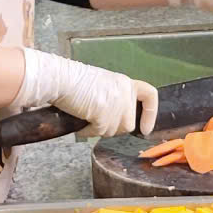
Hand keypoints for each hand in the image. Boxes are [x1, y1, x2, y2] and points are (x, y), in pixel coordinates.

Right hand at [16, 48, 158, 138]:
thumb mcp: (103, 85)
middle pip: (129, 123)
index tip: (145, 129)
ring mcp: (116, 104)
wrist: (62, 79)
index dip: (150, 114)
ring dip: (100, 130)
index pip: (149, 95)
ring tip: (86, 117)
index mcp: (125, 83)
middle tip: (97, 121)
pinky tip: (81, 121)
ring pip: (115, 131)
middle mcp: (124, 92)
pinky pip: (100, 132)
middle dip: (113, 127)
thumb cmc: (75, 81)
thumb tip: (117, 120)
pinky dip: (89, 131)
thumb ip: (116, 98)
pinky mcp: (104, 114)